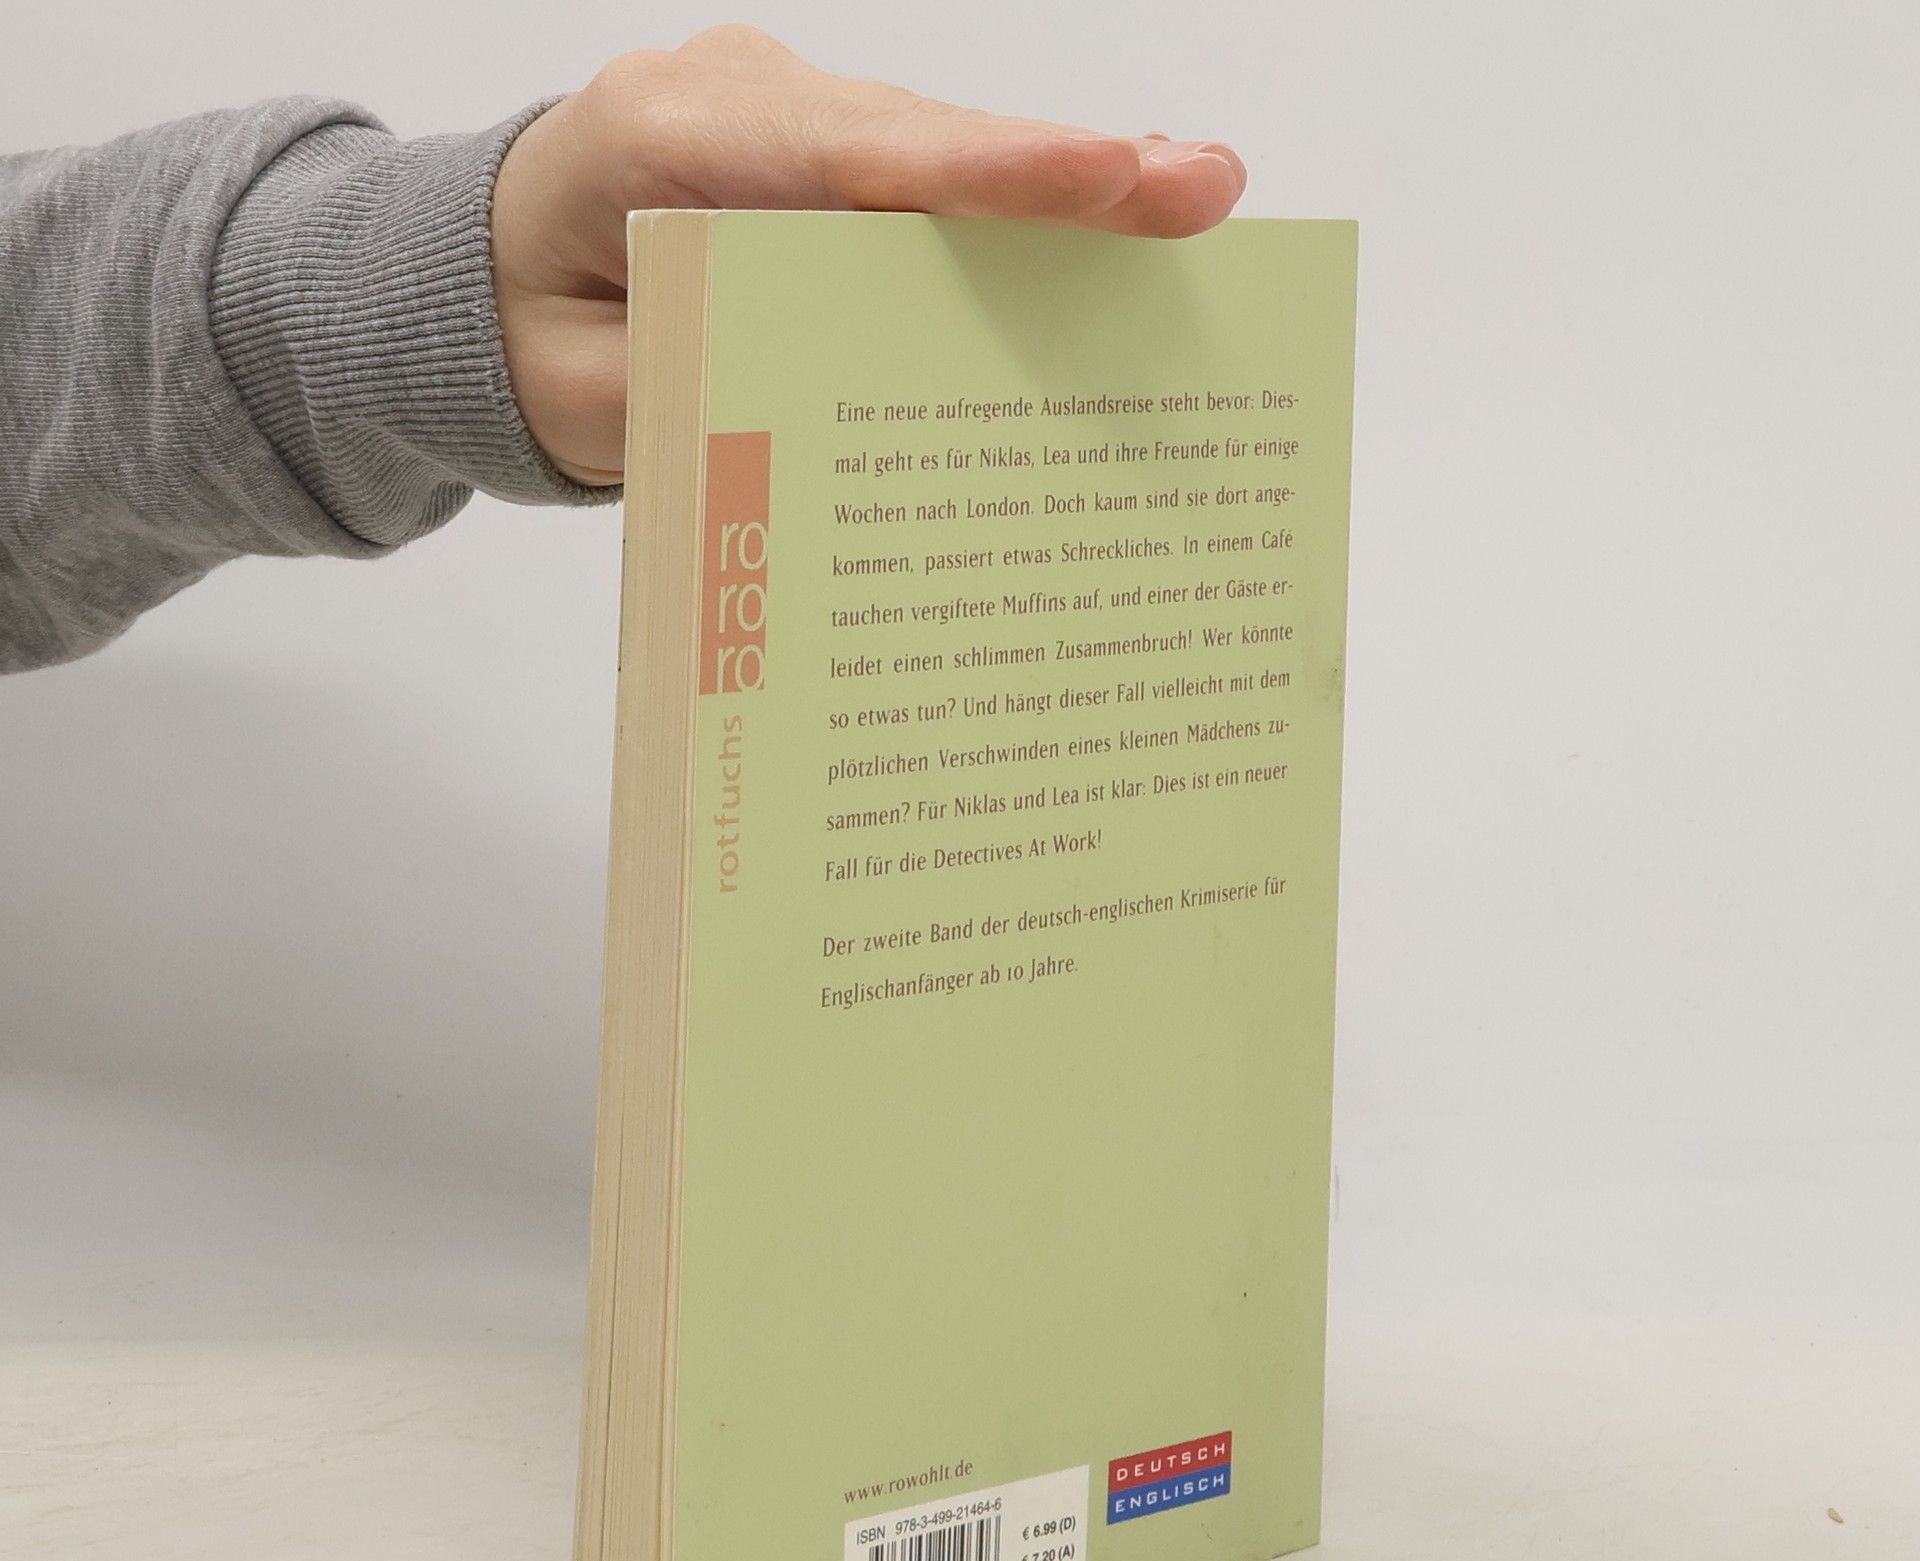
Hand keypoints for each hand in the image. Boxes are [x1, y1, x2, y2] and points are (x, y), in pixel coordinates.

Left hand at [488, 26, 1247, 483]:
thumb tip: (847, 406)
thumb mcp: (597, 397)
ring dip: (1052, 194)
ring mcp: (779, 116)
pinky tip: (1102, 235)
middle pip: (921, 141)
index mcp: (663, 139)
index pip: (848, 159)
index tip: (1105, 180)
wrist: (475, 291)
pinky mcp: (812, 155)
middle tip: (1203, 189)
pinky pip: (919, 181)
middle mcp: (735, 101)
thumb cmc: (524, 347)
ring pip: (934, 153)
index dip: (985, 175)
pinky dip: (1002, 215)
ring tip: (1184, 208)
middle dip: (1063, 173)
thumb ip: (710, 393)